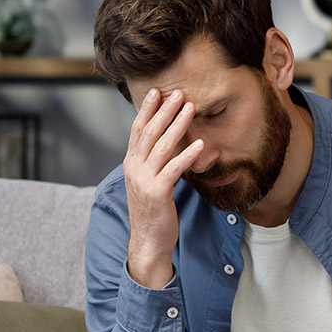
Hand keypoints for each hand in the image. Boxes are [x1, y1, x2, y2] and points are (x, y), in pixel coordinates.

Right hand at [124, 87, 203, 288]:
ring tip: (190, 108)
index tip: (157, 91)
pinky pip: (174, 169)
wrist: (148, 240)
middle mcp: (134, 168)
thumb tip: (166, 142)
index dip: (147, 110)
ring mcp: (144, 180)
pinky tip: (200, 144)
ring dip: (177, 125)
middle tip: (178, 93)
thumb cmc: (152, 210)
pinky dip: (187, 155)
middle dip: (164, 111)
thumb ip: (153, 162)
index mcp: (131, 163)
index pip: (137, 130)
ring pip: (162, 146)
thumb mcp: (148, 181)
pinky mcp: (157, 192)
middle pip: (149, 133)